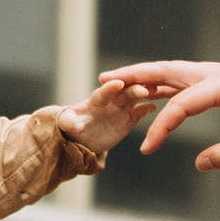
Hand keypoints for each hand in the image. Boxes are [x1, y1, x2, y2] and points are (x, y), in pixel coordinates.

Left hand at [55, 75, 171, 153]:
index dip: (110, 87)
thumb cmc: (70, 126)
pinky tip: (153, 107)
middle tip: (144, 89)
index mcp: (96, 100)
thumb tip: (79, 127)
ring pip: (134, 99)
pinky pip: (139, 113)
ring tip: (154, 90)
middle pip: (123, 93)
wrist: (81, 137)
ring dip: (143, 94)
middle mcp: (111, 101)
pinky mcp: (128, 119)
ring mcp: (120, 109)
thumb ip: (70, 123)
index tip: (118, 83)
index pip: (104, 92)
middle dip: (133, 89)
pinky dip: (146, 109)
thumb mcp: (66, 124)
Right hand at [97, 58, 219, 173]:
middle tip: (104, 79)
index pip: (181, 105)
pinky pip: (181, 79)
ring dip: (143, 75)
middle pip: (166, 71)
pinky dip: (160, 82)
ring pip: (171, 71)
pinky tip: (146, 90)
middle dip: (134, 75)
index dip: (161, 128)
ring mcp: (214, 74)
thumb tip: (199, 164)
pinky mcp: (216, 80)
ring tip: (115, 81)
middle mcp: (214, 74)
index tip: (147, 150)